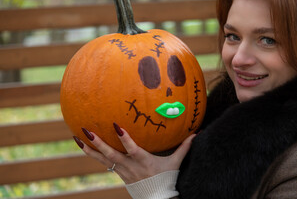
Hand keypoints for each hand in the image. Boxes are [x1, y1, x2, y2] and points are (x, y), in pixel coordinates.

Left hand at [73, 123, 195, 183]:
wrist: (156, 198)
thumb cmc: (166, 179)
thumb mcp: (175, 164)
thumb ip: (184, 147)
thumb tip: (196, 133)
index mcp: (143, 161)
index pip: (132, 149)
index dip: (124, 139)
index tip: (115, 126)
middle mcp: (129, 166)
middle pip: (111, 155)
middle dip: (98, 144)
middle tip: (86, 131)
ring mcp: (122, 171)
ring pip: (103, 160)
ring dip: (90, 149)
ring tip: (77, 138)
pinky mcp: (119, 173)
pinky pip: (104, 163)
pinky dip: (94, 155)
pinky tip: (85, 146)